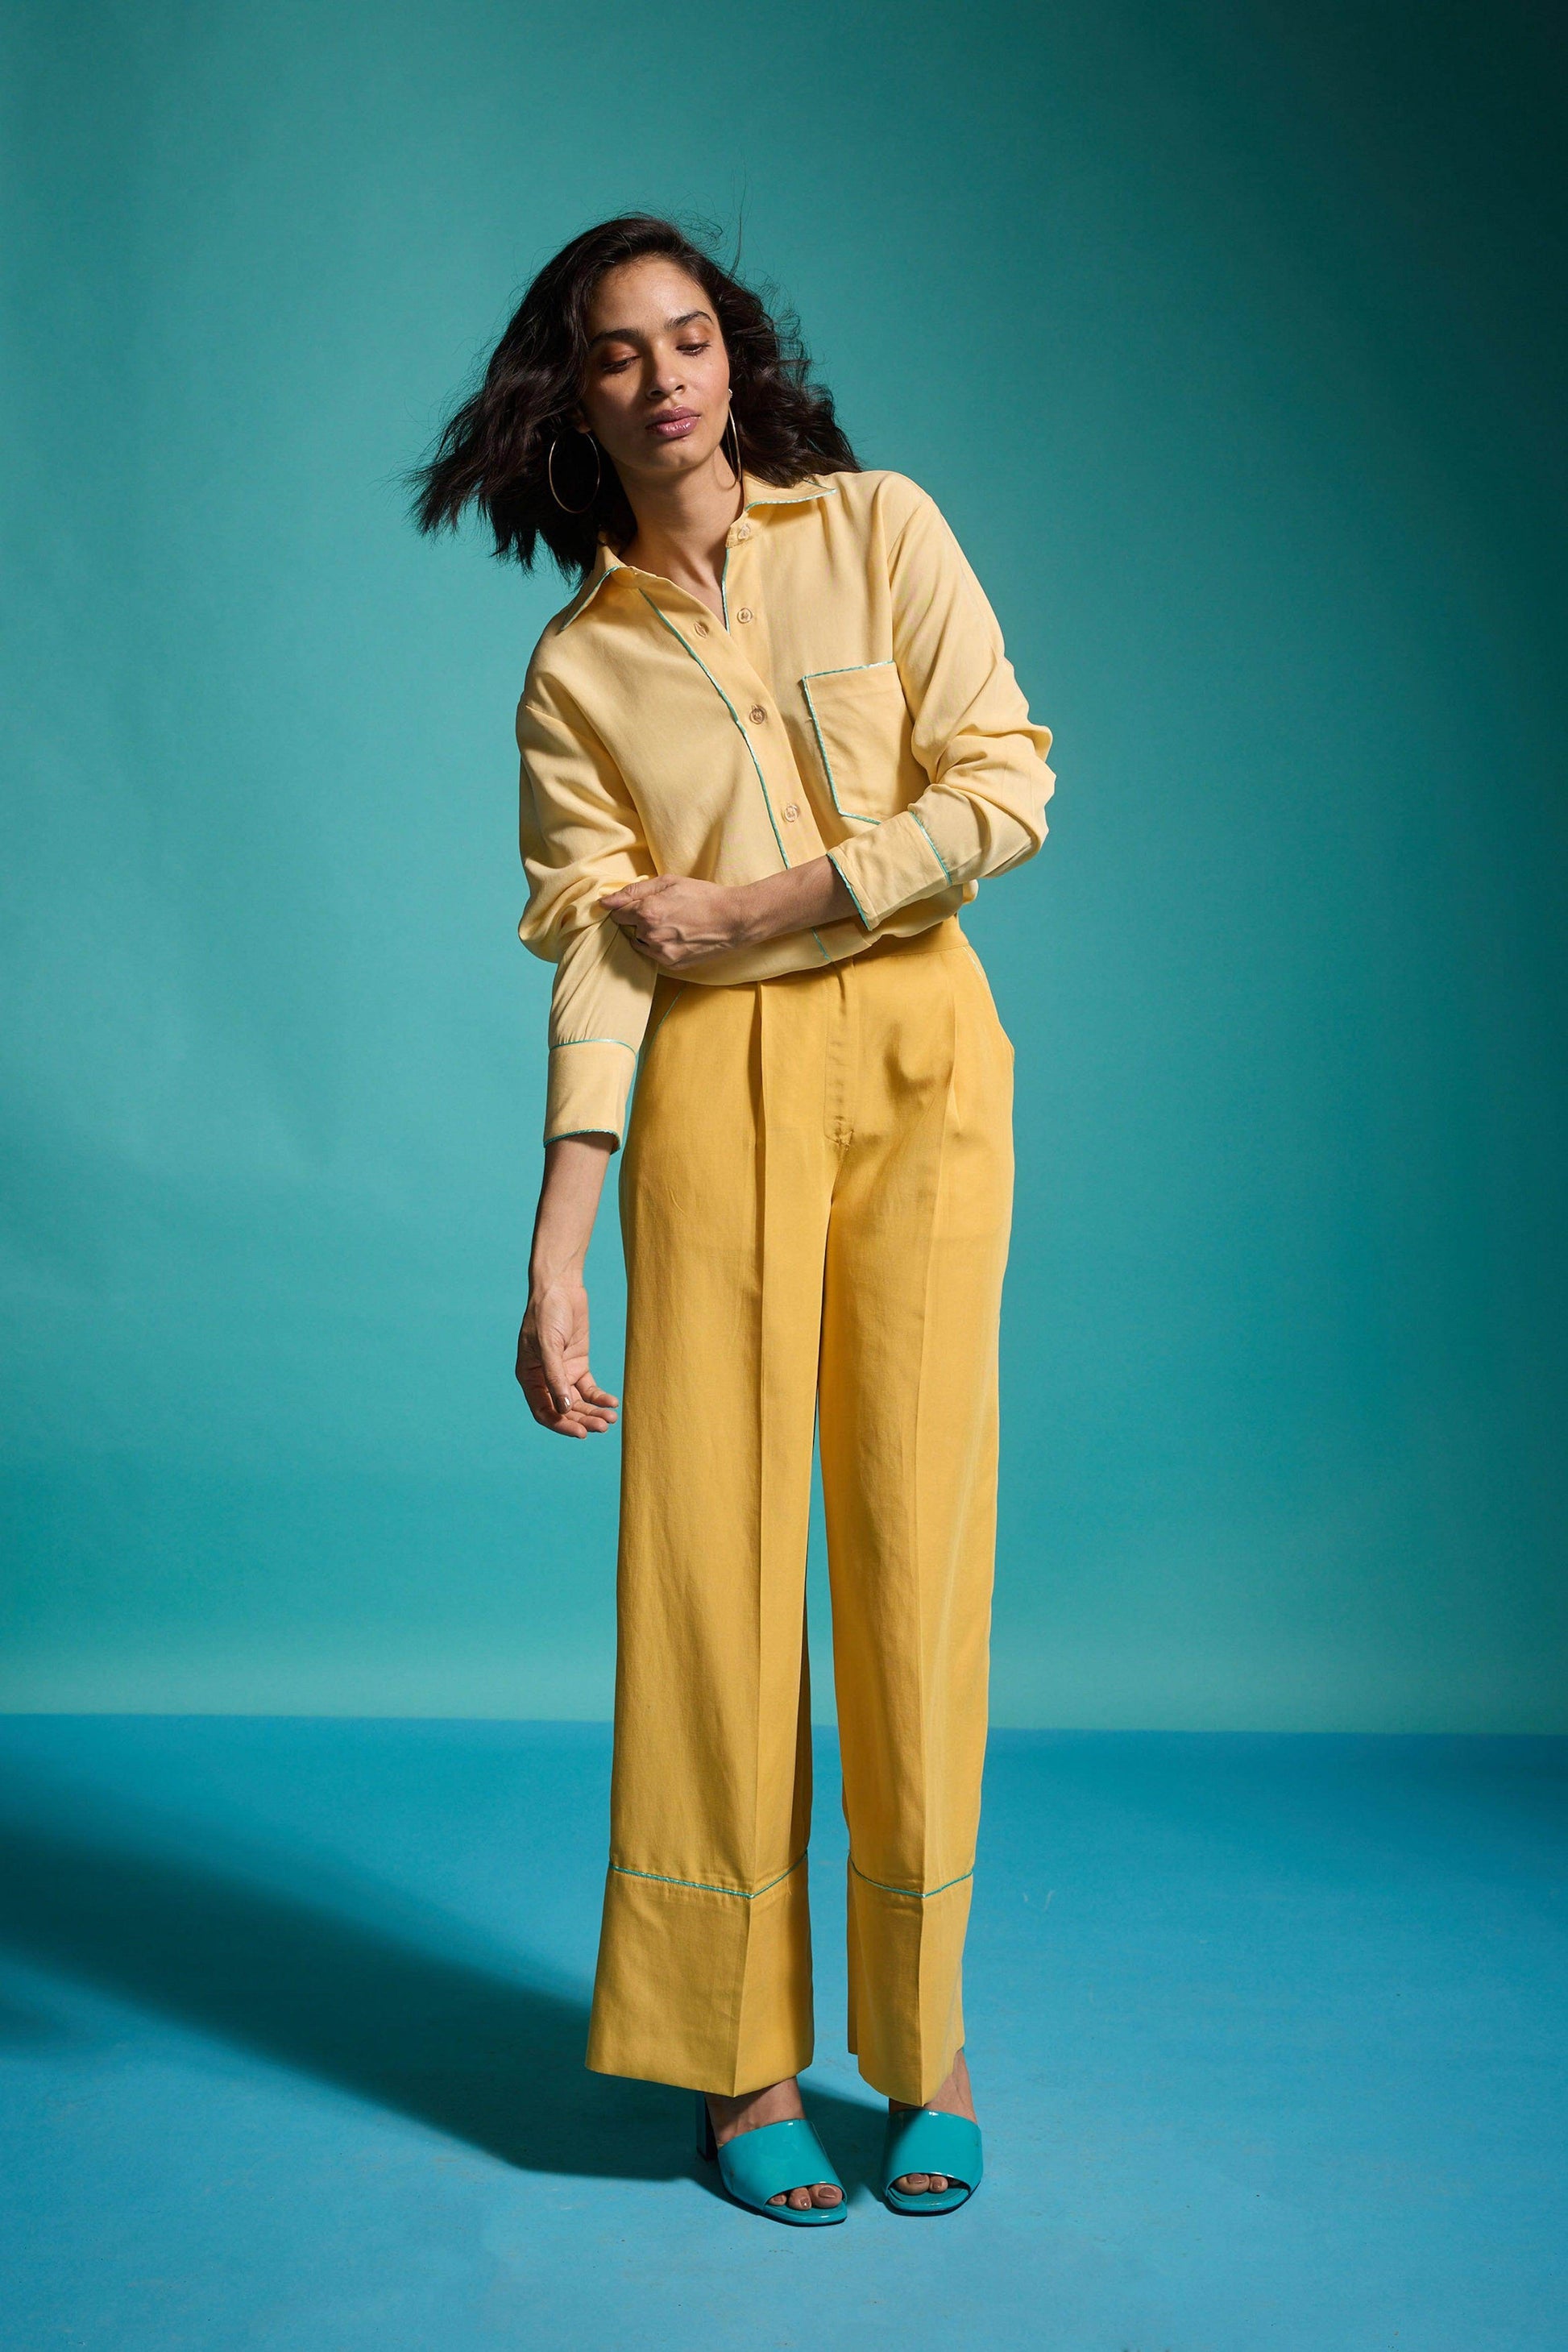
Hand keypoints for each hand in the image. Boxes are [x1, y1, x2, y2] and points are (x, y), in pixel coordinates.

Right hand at [517, 1276, 618, 1438]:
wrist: (560, 1288)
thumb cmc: (547, 1314)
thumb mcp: (548, 1345)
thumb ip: (555, 1377)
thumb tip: (564, 1408)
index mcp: (530, 1378)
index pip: (544, 1412)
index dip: (561, 1425)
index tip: (581, 1433)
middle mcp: (545, 1380)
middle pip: (564, 1410)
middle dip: (583, 1420)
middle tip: (603, 1427)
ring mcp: (563, 1373)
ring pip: (578, 1403)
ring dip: (593, 1412)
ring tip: (610, 1420)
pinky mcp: (578, 1364)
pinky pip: (589, 1389)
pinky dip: (600, 1398)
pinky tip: (612, 1403)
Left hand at [599, 875, 748, 970]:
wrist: (733, 919)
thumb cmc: (703, 896)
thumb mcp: (669, 882)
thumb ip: (634, 891)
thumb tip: (605, 901)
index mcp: (647, 912)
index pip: (616, 913)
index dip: (627, 907)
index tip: (639, 904)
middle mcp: (650, 935)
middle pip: (629, 928)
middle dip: (639, 920)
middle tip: (663, 911)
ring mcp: (661, 953)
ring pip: (640, 943)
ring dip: (648, 934)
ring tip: (672, 924)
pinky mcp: (671, 965)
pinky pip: (653, 955)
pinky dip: (660, 946)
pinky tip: (677, 936)